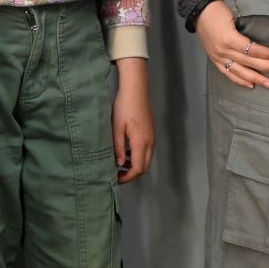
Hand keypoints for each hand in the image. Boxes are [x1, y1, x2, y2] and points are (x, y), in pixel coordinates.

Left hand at [112, 58, 154, 183]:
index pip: (138, 169)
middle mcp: (150, 142)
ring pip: (146, 159)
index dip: (127, 177)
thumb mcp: (117, 128)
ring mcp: (152, 136)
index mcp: (141, 142)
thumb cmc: (124, 106)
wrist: (136, 89)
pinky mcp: (151, 131)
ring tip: (119, 162)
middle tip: (117, 173)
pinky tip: (126, 151)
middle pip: (144, 167)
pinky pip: (147, 150)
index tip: (116, 178)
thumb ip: (119, 148)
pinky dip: (138, 156)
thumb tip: (119, 165)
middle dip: (132, 173)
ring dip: (135, 164)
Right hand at [194, 1, 268, 90]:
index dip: (268, 54)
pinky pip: (228, 73)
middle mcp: (223, 50)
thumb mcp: (235, 13)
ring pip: (240, 72)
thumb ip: (248, 26)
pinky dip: (239, 81)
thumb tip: (268, 35)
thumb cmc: (218, 8)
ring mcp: (218, 57)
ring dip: (256, 79)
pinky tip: (251, 85)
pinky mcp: (214, 60)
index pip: (253, 50)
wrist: (198, 10)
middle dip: (268, 68)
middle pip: (249, 62)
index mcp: (229, 38)